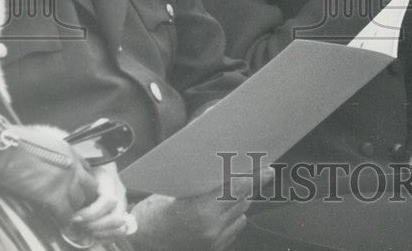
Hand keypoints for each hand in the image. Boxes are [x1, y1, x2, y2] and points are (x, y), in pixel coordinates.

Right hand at [0, 124, 97, 223]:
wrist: (2, 151)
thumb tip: (48, 158)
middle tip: (74, 203)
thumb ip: (53, 152)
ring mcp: (66, 181)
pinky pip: (66, 212)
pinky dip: (63, 218)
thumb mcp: (44, 140)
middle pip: (89, 186)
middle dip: (84, 195)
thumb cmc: (14, 143)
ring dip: (74, 208)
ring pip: (80, 201)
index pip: (87, 169)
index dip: (82, 180)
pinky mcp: (53, 195)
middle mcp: (73, 165)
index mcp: (70, 151)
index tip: (76, 187)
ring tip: (66, 213)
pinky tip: (59, 220)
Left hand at [68, 163, 131, 242]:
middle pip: (117, 217)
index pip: (108, 200)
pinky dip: (106, 237)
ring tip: (87, 232)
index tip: (75, 218)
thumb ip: (75, 189)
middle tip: (80, 226)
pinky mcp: (121, 212)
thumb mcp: (79, 174)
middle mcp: (120, 193)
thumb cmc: (85, 171)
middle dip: (96, 226)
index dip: (92, 213)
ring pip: (121, 227)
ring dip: (102, 234)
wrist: (97, 165)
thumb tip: (68, 213)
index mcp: (109, 180)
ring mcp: (122, 203)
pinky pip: (120, 232)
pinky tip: (93, 235)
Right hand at [131, 172, 267, 250]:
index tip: (267, 169)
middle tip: (261, 172)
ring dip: (241, 200)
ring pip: (241, 213)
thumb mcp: (180, 191)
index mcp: (200, 209)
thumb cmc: (158, 210)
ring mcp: (214, 240)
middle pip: (242, 200)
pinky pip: (236, 226)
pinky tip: (226, 210)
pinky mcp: (215, 248)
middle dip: (250, 186)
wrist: (145, 238)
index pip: (236, 189)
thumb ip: (206, 183)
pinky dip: (235, 215)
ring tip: (234, 190)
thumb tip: (230, 167)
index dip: (254, 177)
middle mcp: (210, 227)